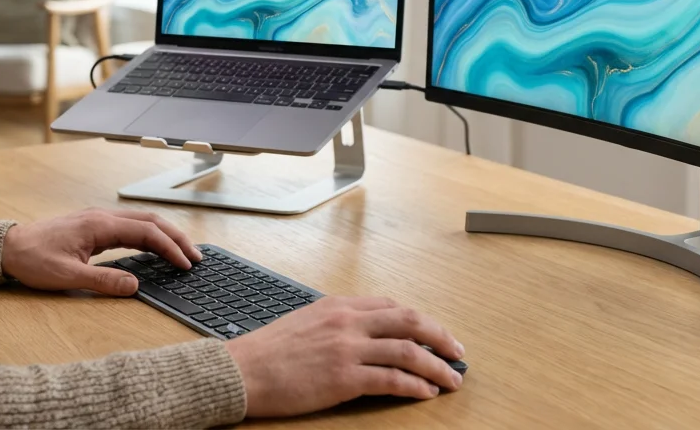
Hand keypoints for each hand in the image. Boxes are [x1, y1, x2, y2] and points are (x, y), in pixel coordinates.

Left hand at [0, 208, 200, 295]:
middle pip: (151, 221)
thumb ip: (103, 281)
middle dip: (177, 237)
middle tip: (196, 256)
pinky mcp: (95, 226)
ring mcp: (99, 219)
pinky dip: (150, 235)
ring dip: (166, 234)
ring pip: (143, 221)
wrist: (8, 247)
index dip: (170, 248)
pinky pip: (131, 226)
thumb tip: (135, 286)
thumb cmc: (32, 260)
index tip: (186, 264)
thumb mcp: (67, 276)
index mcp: (100, 225)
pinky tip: (155, 248)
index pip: (147, 233)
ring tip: (183, 251)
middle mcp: (103, 217)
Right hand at [224, 296, 464, 416]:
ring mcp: (347, 349)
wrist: (241, 371)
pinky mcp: (344, 378)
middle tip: (458, 352)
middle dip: (440, 336)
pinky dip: (415, 386)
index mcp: (339, 305)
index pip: (392, 306)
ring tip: (452, 379)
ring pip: (408, 351)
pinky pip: (392, 379)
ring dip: (437, 365)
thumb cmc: (267, 352)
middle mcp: (348, 321)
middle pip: (410, 321)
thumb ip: (336, 322)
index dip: (420, 321)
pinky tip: (426, 393)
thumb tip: (362, 333)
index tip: (434, 334)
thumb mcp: (305, 321)